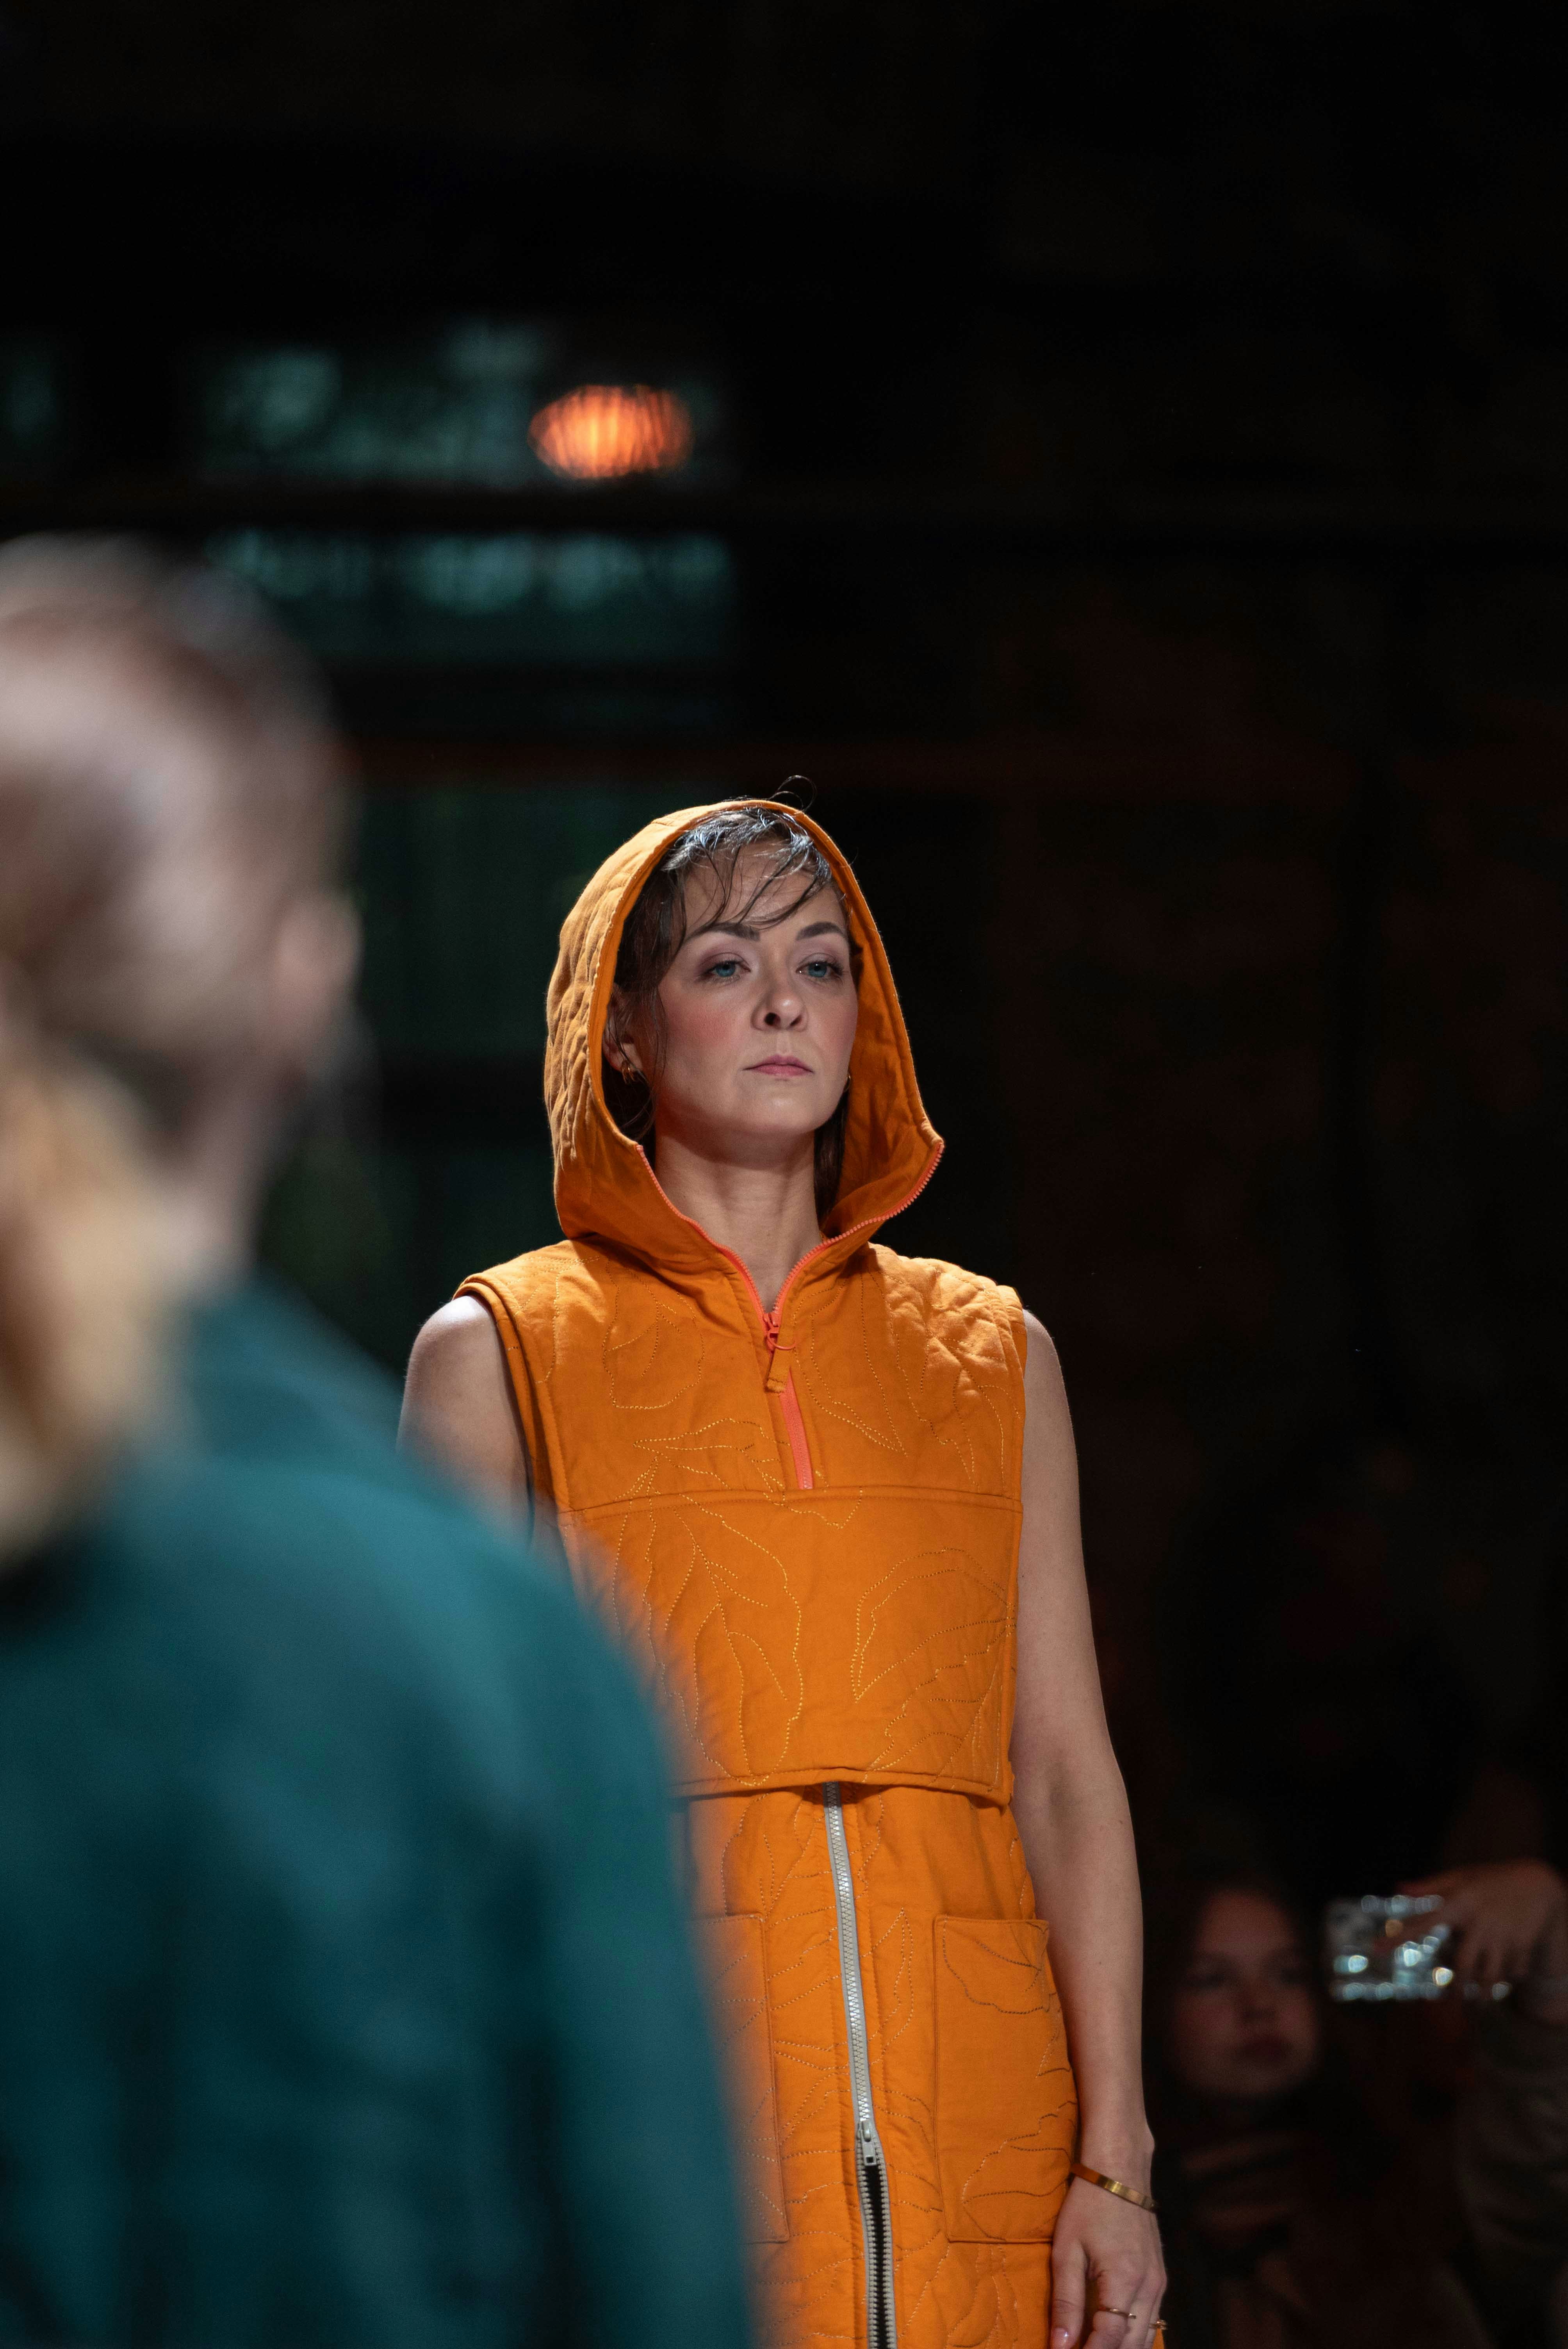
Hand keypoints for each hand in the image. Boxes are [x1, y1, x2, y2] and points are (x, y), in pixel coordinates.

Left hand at [1050, 2172, 1165, 2348]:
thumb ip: (1065, 2301)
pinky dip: (1133, 2336)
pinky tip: (1114, 2337)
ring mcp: (1159, 2283)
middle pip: (1133, 2345)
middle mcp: (1149, 2286)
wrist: (1120, 2169)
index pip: (1110, 2338)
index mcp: (1125, 2279)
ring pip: (1146, 2337)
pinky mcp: (1160, 2278)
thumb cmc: (1088, 2204)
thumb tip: (1060, 2346)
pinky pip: (1151, 2321)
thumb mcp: (1066, 2249)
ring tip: (1092, 2346)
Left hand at [1403, 1861, 1567, 2019]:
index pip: (1423, 1922)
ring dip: (1482, 1997)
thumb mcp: (1461, 1876)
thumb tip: (1398, 1889)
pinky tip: (1505, 1982)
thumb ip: (1429, 1886)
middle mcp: (1479, 1922)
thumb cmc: (1491, 1880)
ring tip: (1476, 2009)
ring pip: (1489, 1976)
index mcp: (1459, 1902)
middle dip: (1455, 1991)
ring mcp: (1502, 1936)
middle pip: (1462, 1966)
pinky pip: (1512, 1972)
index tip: (1375, 1950)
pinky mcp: (1522, 1946)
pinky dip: (1508, 1979)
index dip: (1399, 1936)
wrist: (1538, 1884)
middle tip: (1449, 2007)